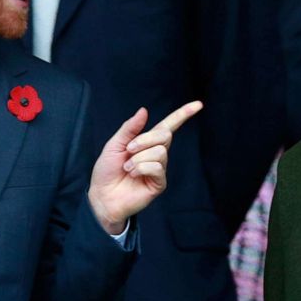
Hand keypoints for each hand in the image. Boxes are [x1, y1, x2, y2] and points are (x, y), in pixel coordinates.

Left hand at [88, 101, 202, 233]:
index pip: (169, 125)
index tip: (198, 104)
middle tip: (128, 150)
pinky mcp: (159, 183)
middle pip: (165, 135)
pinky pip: (157, 167)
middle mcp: (157, 154)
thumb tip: (144, 110)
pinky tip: (133, 174)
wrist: (102, 195)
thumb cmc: (107, 171)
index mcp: (147, 142)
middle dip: (144, 140)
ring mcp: (159, 169)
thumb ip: (130, 128)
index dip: (183, 114)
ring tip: (127, 167)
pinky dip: (141, 168)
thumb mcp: (115, 144)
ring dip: (138, 158)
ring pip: (160, 152)